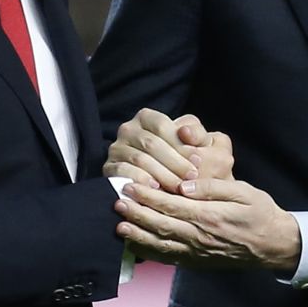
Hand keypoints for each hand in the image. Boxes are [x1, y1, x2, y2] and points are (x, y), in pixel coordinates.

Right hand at [104, 108, 233, 191]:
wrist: (164, 177)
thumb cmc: (182, 155)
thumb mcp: (193, 141)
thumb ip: (196, 135)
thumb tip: (186, 133)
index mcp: (146, 117)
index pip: (162, 126)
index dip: (181, 144)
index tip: (198, 161)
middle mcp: (128, 129)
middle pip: (151, 143)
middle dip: (174, 162)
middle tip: (191, 177)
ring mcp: (116, 148)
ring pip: (139, 159)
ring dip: (161, 174)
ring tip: (177, 186)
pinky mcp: (109, 167)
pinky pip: (122, 172)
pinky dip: (140, 180)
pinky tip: (155, 189)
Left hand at [113, 178, 298, 271]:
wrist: (274, 245)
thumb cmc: (260, 212)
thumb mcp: (243, 191)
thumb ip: (211, 187)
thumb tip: (182, 184)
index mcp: (209, 217)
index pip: (171, 206)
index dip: (148, 196)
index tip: (130, 186)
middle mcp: (200, 238)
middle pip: (160, 226)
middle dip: (136, 214)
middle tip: (116, 202)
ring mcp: (197, 253)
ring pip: (161, 245)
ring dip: (138, 235)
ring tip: (118, 225)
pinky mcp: (196, 262)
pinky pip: (169, 259)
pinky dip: (150, 253)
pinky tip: (135, 245)